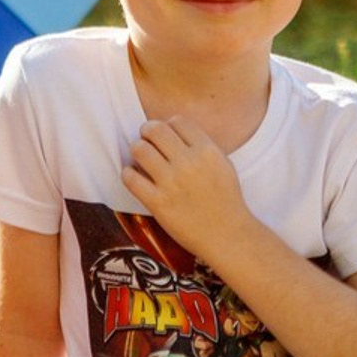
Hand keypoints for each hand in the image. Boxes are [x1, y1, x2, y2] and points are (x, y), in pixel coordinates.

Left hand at [123, 117, 250, 256]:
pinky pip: (130, 178)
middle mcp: (188, 163)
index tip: (165, 135)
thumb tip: (175, 131)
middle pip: (155, 129)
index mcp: (207, 151)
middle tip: (147, 139)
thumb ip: (202, 145)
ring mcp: (172, 183)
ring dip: (137, 149)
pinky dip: (128, 173)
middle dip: (147, 131)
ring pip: (140, 149)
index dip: (168, 125)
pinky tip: (134, 176)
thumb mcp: (223, 164)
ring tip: (140, 158)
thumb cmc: (226, 200)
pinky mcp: (158, 203)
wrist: (227, 235)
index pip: (177, 121)